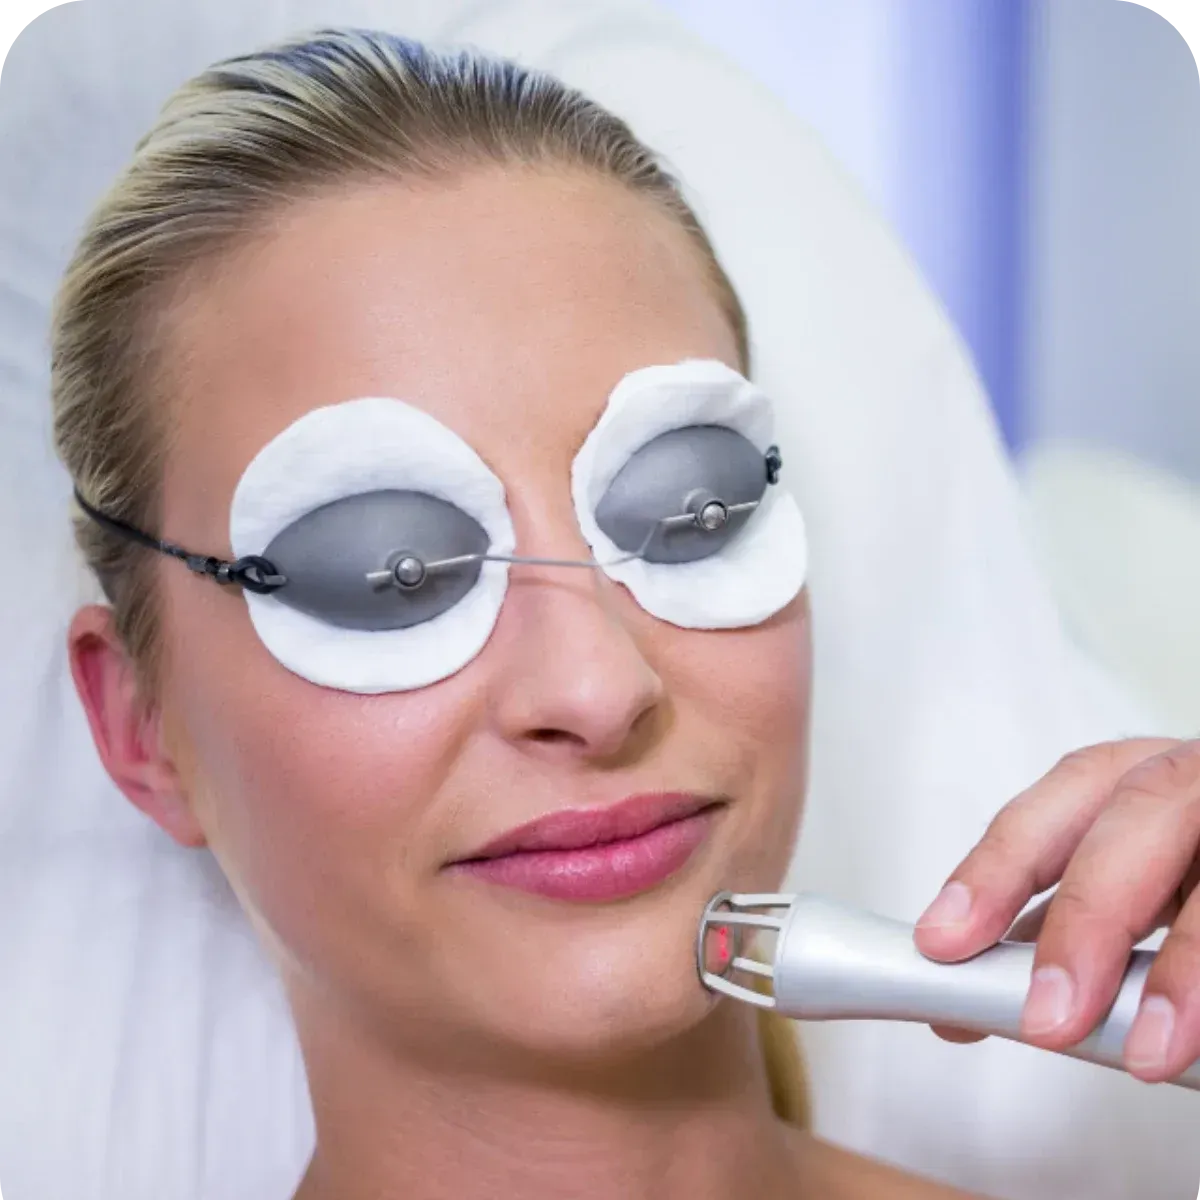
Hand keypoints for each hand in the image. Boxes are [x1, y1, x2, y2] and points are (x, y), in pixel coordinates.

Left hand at [913, 738, 1199, 1082]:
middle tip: (1047, 1017)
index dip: (996, 870)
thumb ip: (1054, 928)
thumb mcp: (1129, 877)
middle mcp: (1193, 778)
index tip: (945, 941)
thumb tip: (964, 1008)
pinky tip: (1199, 1034)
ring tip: (1149, 1052)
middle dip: (1087, 920)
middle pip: (1138, 821)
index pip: (1054, 807)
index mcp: (1133, 777)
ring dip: (1184, 968)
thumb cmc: (1195, 862)